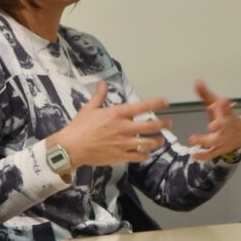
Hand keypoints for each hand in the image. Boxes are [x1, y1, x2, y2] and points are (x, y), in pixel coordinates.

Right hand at [51, 80, 171, 167]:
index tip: (166, 102)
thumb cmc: (79, 126)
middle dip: (163, 124)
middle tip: (168, 123)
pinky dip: (145, 154)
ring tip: (161, 140)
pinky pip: (139, 156)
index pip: (143, 106)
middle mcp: (125, 128)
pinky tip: (146, 153)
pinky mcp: (121, 156)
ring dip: (158, 141)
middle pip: (151, 126)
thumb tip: (103, 83)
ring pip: (149, 143)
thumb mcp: (89, 108)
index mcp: (118, 114)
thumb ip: (99, 95)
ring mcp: (124, 144)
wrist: (72, 147)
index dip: (157, 103)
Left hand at [187, 79, 240, 161]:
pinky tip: (193, 155)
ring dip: (205, 141)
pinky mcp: (220, 149)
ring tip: (192, 139)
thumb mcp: (216, 104)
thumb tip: (197, 80)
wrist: (240, 135)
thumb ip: (206, 94)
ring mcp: (224, 139)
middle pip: (224, 126)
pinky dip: (203, 155)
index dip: (225, 105)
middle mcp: (227, 126)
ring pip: (215, 141)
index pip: (228, 108)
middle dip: (218, 125)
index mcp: (227, 113)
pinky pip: (211, 153)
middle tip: (211, 125)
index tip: (222, 100)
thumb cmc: (225, 117)